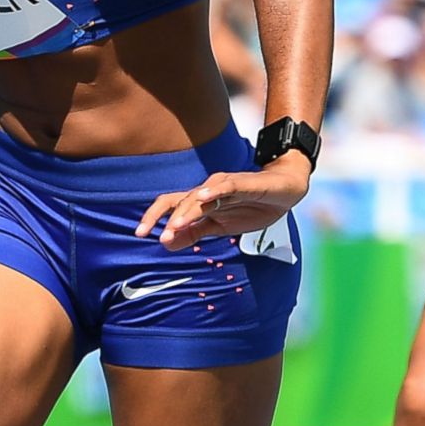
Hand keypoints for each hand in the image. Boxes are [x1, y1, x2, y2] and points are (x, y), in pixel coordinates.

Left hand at [135, 152, 310, 251]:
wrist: (284, 191)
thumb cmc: (251, 206)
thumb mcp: (219, 226)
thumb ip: (194, 233)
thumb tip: (166, 243)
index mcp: (200, 202)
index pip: (170, 206)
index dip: (153, 217)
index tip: (140, 234)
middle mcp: (207, 191)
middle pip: (179, 200)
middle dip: (164, 217)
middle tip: (155, 235)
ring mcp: (224, 185)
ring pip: (199, 196)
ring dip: (186, 211)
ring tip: (175, 225)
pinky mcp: (243, 182)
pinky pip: (225, 185)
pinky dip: (212, 191)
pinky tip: (203, 197)